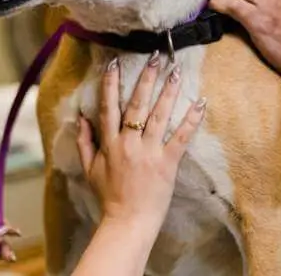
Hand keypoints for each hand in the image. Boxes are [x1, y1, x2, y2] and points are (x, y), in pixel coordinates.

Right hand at [76, 55, 206, 232]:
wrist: (127, 222)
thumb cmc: (108, 197)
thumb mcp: (90, 169)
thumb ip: (85, 142)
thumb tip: (81, 118)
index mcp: (110, 143)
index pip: (109, 107)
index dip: (111, 84)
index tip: (114, 63)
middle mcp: (129, 143)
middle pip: (137, 104)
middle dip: (145, 78)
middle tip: (154, 57)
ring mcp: (149, 152)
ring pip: (159, 115)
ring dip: (168, 91)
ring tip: (176, 70)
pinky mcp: (168, 163)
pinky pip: (181, 137)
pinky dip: (191, 119)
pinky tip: (200, 102)